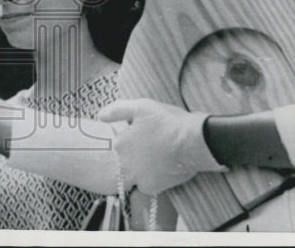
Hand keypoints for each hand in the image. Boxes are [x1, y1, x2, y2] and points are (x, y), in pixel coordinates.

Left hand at [98, 98, 226, 195]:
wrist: (194, 141)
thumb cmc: (168, 121)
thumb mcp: (140, 106)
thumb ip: (116, 110)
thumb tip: (100, 116)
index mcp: (120, 144)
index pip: (118, 144)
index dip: (130, 137)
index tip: (143, 133)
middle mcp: (125, 164)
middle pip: (124, 161)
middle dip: (134, 154)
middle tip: (151, 146)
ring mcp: (138, 177)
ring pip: (132, 174)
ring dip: (140, 168)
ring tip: (156, 157)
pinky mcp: (152, 187)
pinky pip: (145, 185)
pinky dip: (151, 178)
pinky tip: (161, 167)